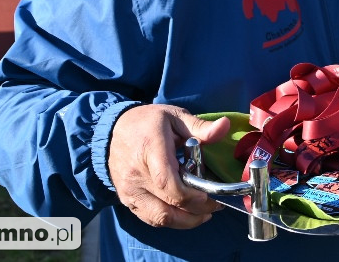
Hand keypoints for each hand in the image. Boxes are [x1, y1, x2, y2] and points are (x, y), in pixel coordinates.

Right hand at [107, 104, 229, 228]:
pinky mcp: (126, 199)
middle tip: (215, 205)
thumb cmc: (148, 122)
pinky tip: (186, 213)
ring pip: (159, 218)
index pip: (167, 183)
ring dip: (185, 221)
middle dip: (196, 211)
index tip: (210, 196)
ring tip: (204, 213)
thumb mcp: (175, 117)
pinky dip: (171, 220)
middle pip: (166, 206)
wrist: (114, 129)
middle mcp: (136, 175)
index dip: (190, 196)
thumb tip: (225, 126)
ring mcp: (129, 190)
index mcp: (150, 150)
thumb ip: (200, 126)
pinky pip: (150, 218)